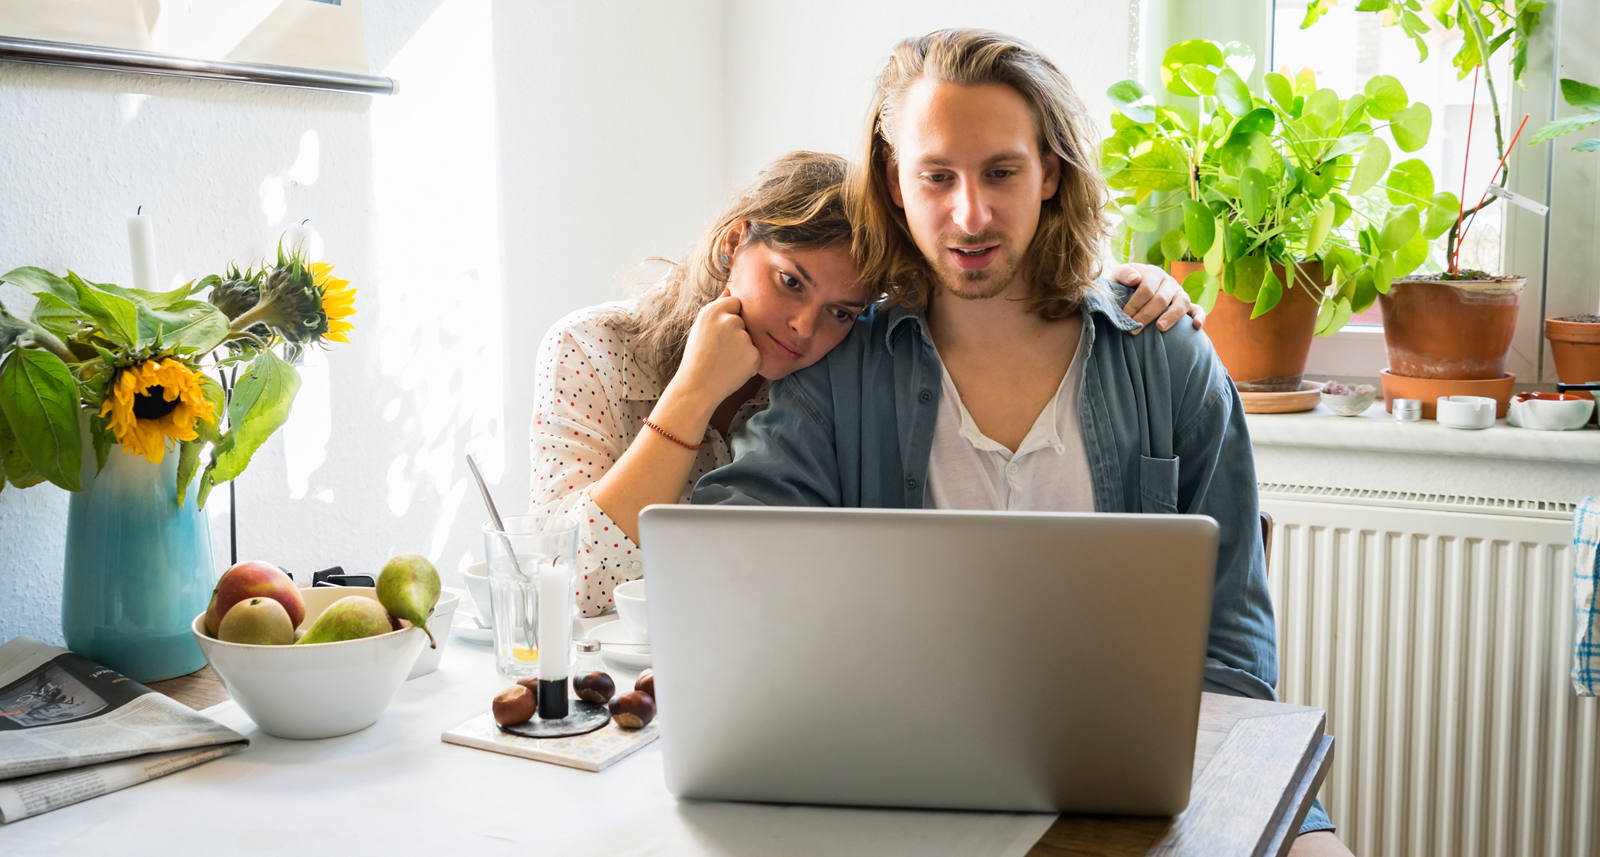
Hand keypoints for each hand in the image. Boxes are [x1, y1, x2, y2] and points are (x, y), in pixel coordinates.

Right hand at [671, 292, 761, 406]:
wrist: (697, 387)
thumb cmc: (697, 357)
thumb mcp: (701, 327)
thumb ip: (718, 307)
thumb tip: (730, 288)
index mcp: (713, 311)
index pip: (735, 302)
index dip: (729, 317)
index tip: (720, 332)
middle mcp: (730, 321)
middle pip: (744, 320)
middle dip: (736, 333)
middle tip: (718, 350)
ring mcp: (743, 338)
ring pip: (750, 337)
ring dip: (742, 348)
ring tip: (724, 360)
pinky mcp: (754, 354)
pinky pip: (755, 353)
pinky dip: (748, 362)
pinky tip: (732, 369)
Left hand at [1110, 262, 1204, 333]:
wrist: (1128, 290)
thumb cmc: (1122, 286)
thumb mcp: (1117, 276)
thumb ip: (1123, 274)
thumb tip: (1135, 279)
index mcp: (1153, 273)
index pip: (1146, 289)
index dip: (1135, 304)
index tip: (1124, 317)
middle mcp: (1169, 282)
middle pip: (1161, 299)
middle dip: (1146, 315)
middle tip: (1134, 330)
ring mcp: (1179, 293)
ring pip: (1182, 303)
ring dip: (1171, 316)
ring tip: (1159, 328)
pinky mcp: (1187, 305)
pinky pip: (1197, 309)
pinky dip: (1200, 316)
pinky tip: (1197, 326)